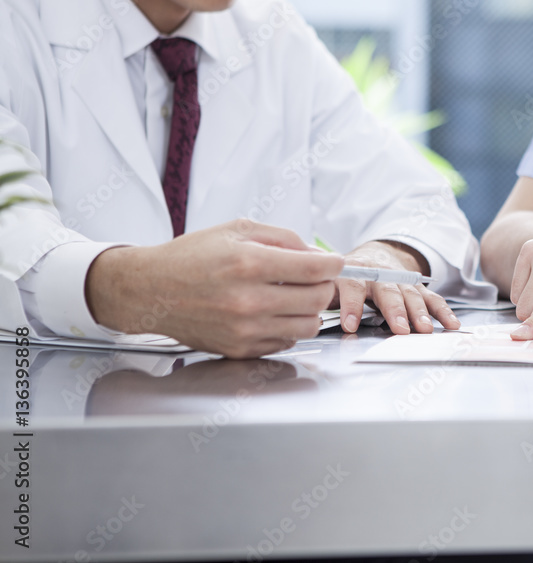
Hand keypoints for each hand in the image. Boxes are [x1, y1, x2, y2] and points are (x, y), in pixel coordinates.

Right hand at [85, 220, 344, 358]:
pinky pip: (286, 341)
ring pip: (308, 325)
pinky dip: (288, 326)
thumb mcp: (237, 230)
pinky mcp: (239, 349)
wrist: (150, 290)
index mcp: (249, 264)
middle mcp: (248, 300)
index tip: (334, 261)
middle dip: (323, 284)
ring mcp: (244, 329)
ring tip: (293, 295)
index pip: (315, 268)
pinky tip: (273, 311)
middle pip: (317, 299)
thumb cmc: (191, 257)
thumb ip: (283, 237)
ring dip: (309, 309)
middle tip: (313, 277)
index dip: (333, 263)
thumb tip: (317, 253)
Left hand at [332, 241, 460, 334]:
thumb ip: (323, 296)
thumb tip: (308, 313)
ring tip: (425, 330)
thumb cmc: (346, 276)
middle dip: (395, 311)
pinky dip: (442, 311)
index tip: (350, 326)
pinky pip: (431, 298)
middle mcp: (380, 274)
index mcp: (354, 272)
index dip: (351, 306)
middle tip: (400, 329)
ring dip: (420, 313)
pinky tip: (450, 323)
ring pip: (412, 295)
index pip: (353, 287)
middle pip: (389, 292)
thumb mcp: (329, 283)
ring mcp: (401, 280)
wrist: (371, 256)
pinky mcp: (417, 288)